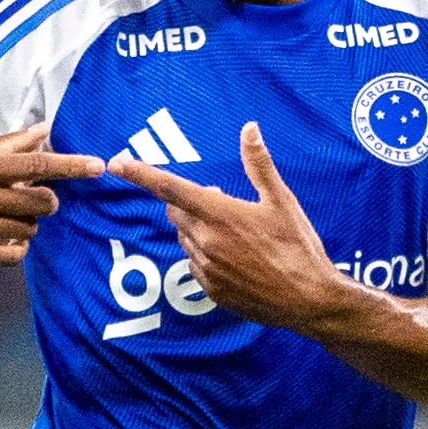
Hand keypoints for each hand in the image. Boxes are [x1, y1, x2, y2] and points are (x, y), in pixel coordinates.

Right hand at [0, 126, 110, 274]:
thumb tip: (45, 129)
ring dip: (29, 226)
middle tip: (40, 201)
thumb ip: (8, 144)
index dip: (71, 166)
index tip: (99, 166)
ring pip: (26, 230)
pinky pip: (9, 256)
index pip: (37, 164)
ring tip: (12, 218)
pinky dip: (18, 249)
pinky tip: (10, 241)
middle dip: (47, 203)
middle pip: (38, 202)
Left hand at [107, 124, 347, 331]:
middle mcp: (206, 242)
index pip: (169, 188)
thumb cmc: (299, 247)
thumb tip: (249, 128)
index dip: (140, 173)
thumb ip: (259, 164)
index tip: (117, 163)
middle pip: (175, 211)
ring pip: (185, 238)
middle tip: (221, 202)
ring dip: (199, 229)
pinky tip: (237, 257)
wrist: (310, 299)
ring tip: (237, 234)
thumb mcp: (282, 200)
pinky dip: (207, 254)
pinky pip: (196, 264)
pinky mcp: (212, 290)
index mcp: (220, 215)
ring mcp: (206, 269)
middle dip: (187, 202)